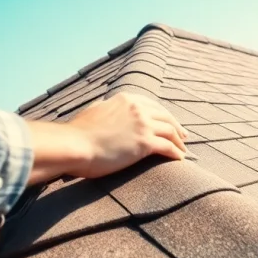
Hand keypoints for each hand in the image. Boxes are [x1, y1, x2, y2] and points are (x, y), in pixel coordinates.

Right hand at [64, 91, 188, 178]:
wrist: (74, 145)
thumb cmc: (78, 133)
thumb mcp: (94, 111)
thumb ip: (107, 109)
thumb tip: (108, 108)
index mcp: (126, 99)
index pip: (152, 105)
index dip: (163, 115)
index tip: (169, 122)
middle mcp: (137, 108)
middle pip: (165, 116)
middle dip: (176, 126)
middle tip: (183, 136)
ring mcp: (143, 124)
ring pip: (170, 131)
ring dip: (179, 141)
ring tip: (183, 149)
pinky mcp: (144, 143)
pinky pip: (168, 147)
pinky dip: (176, 153)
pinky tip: (180, 158)